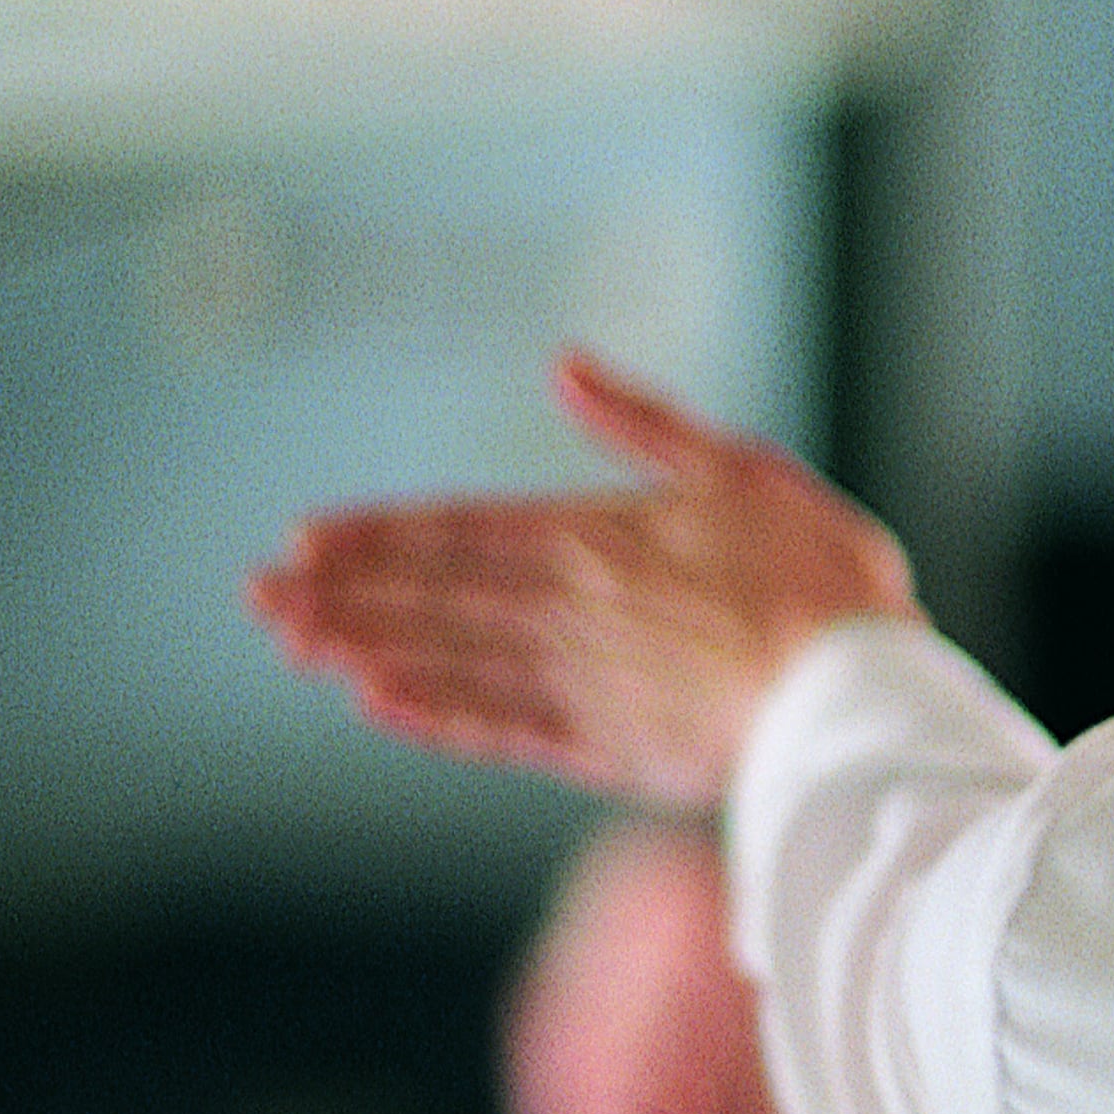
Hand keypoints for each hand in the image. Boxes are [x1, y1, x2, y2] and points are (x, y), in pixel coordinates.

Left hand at [249, 353, 917, 809]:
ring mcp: (578, 681)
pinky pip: (496, 729)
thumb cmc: (819, 576)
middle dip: (340, 593)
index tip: (303, 539)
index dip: (377, 534)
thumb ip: (645, 423)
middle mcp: (567, 607)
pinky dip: (432, 718)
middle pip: (431, 595)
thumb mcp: (742, 466)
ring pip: (445, 659)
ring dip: (363, 650)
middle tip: (258, 598)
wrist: (855, 690)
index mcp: (596, 535)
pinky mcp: (604, 747)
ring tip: (293, 648)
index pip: (458, 528)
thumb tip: (563, 367)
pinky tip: (377, 708)